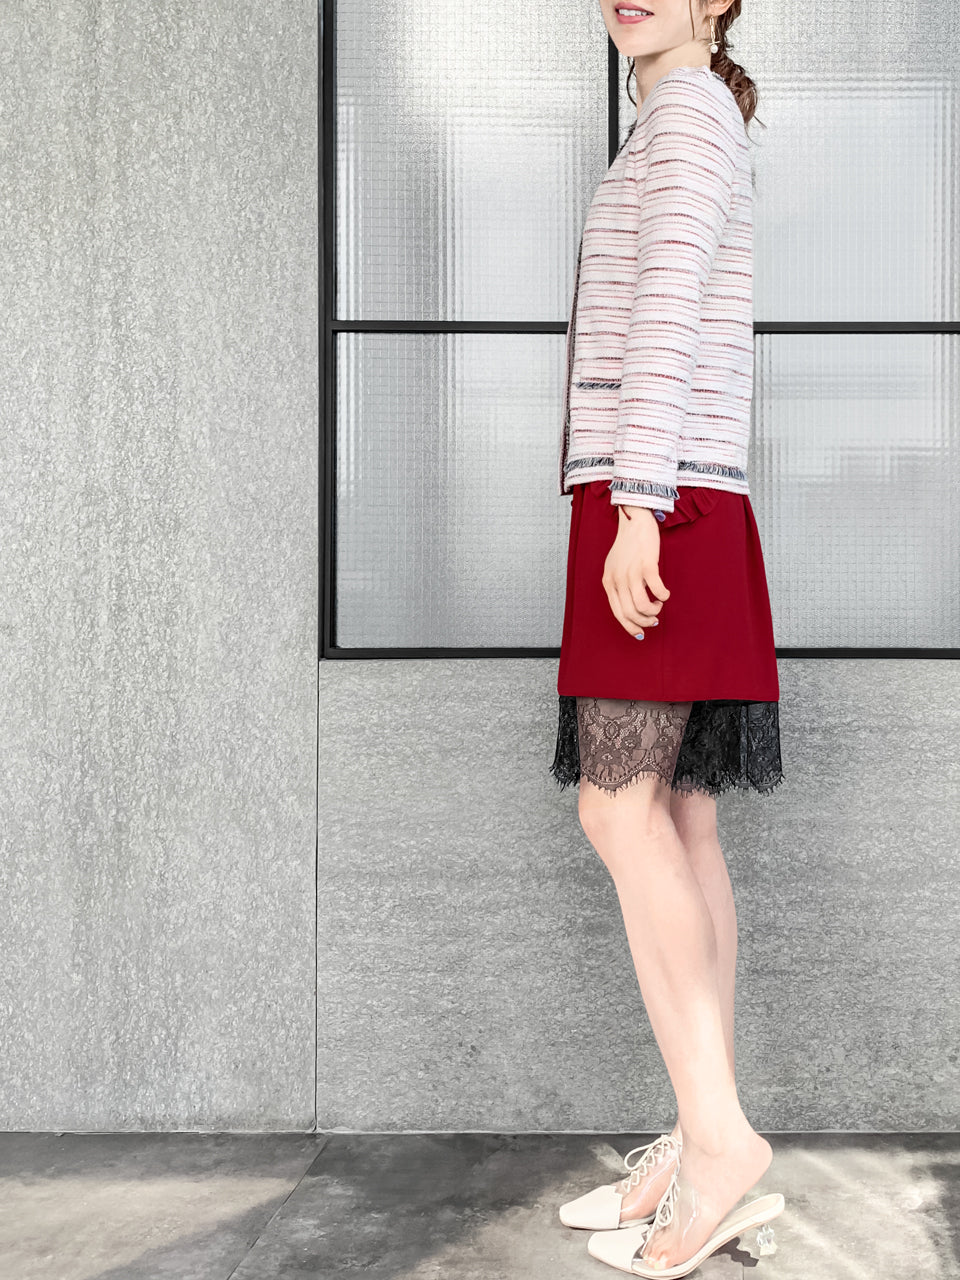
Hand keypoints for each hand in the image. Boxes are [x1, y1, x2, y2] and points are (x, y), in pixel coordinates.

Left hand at [602, 505, 669, 637]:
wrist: (635, 521)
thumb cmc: (628, 545)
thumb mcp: (615, 567)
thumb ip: (619, 585)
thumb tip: (631, 607)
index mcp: (608, 582)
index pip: (617, 613)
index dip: (630, 627)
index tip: (641, 633)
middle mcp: (617, 579)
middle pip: (630, 613)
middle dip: (645, 621)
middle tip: (654, 618)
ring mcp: (631, 573)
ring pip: (642, 606)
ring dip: (654, 611)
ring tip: (659, 604)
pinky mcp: (646, 565)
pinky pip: (657, 590)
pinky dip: (663, 596)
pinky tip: (665, 593)